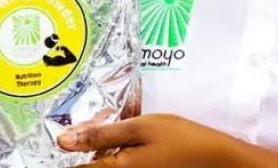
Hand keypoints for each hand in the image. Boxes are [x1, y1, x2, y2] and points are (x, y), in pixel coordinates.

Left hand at [58, 114, 239, 167]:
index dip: (73, 142)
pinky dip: (122, 148)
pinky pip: (122, 162)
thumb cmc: (181, 139)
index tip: (76, 128)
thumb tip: (62, 141)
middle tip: (110, 115)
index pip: (76, 167)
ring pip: (107, 161)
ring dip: (108, 141)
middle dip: (93, 136)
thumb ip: (101, 134)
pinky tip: (136, 134)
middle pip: (91, 163)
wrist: (215, 157)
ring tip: (125, 120)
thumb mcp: (140, 127)